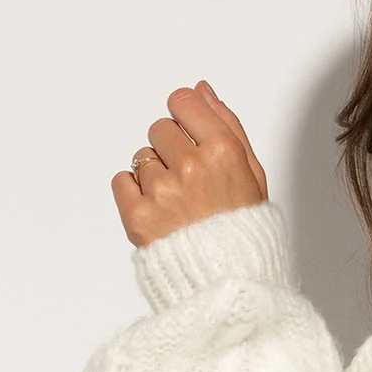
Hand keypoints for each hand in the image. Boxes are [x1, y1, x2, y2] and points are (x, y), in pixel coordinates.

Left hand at [111, 81, 267, 246]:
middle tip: (190, 182)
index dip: (185, 118)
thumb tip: (202, 90)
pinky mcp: (138, 215)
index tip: (189, 135)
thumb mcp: (251, 173)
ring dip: (155, 176)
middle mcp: (192, 167)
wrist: (227, 281)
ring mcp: (162, 192)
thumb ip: (226, 125)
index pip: (182, 102)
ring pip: (142, 157)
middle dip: (171, 150)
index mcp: (223, 152)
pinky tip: (158, 212)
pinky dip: (134, 194)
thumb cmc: (243, 229)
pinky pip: (121, 181)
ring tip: (178, 205)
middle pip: (160, 129)